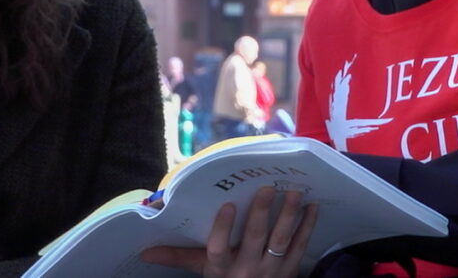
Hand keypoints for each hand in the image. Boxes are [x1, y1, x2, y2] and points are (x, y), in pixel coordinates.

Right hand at [141, 186, 318, 277]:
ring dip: (289, 215)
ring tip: (294, 191)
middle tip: (267, 187)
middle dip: (261, 212)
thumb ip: (177, 257)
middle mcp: (246, 270)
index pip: (218, 250)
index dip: (222, 229)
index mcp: (221, 269)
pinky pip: (301, 246)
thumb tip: (144, 251)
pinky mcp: (290, 272)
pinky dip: (307, 226)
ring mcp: (271, 271)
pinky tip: (313, 206)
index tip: (226, 205)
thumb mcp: (202, 271)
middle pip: (254, 239)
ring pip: (281, 240)